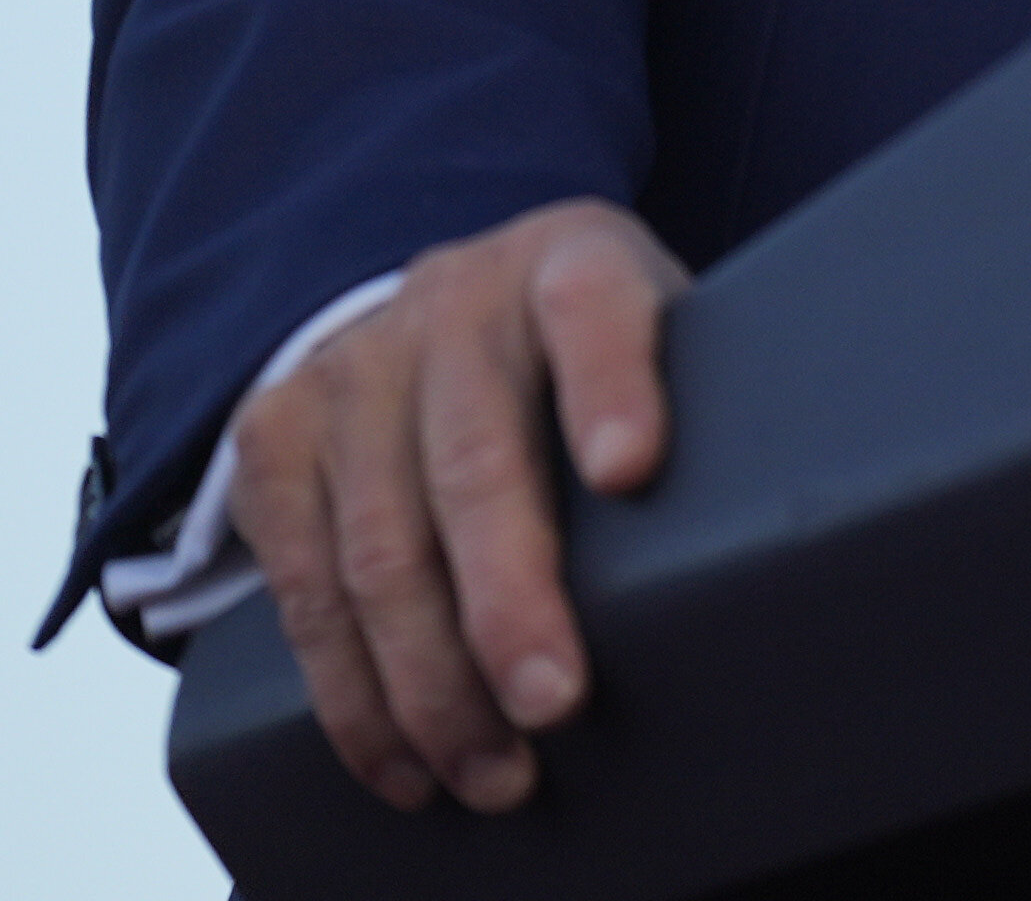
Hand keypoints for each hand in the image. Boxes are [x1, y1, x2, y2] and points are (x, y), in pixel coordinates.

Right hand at [232, 197, 688, 811]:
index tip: (630, 470)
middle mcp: (456, 302)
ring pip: (379, 545)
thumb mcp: (661, 332)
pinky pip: (302, 583)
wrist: (447, 300)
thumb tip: (754, 553)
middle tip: (554, 705)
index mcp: (571, 261)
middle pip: (475, 460)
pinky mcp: (276, 436)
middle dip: (509, 601)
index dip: (611, 386)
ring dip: (431, 682)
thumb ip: (697, 406)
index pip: (595, 306)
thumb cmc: (589, 354)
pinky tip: (400, 755)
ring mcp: (355, 366)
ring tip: (490, 769)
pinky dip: (350, 689)